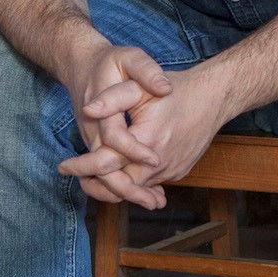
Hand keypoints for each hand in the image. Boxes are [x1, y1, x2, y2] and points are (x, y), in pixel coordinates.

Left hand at [60, 66, 230, 208]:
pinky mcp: (179, 172)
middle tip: (74, 176)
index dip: (82, 167)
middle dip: (94, 184)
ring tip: (90, 178)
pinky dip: (133, 183)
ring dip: (112, 186)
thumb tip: (88, 109)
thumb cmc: (175, 89)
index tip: (63, 166)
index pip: (106, 164)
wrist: (214, 97)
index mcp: (147, 142)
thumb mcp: (139, 86)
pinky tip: (118, 175)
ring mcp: (172, 171)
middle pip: (119, 186)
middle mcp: (161, 163)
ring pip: (135, 189)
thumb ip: (112, 98)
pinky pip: (150, 184)